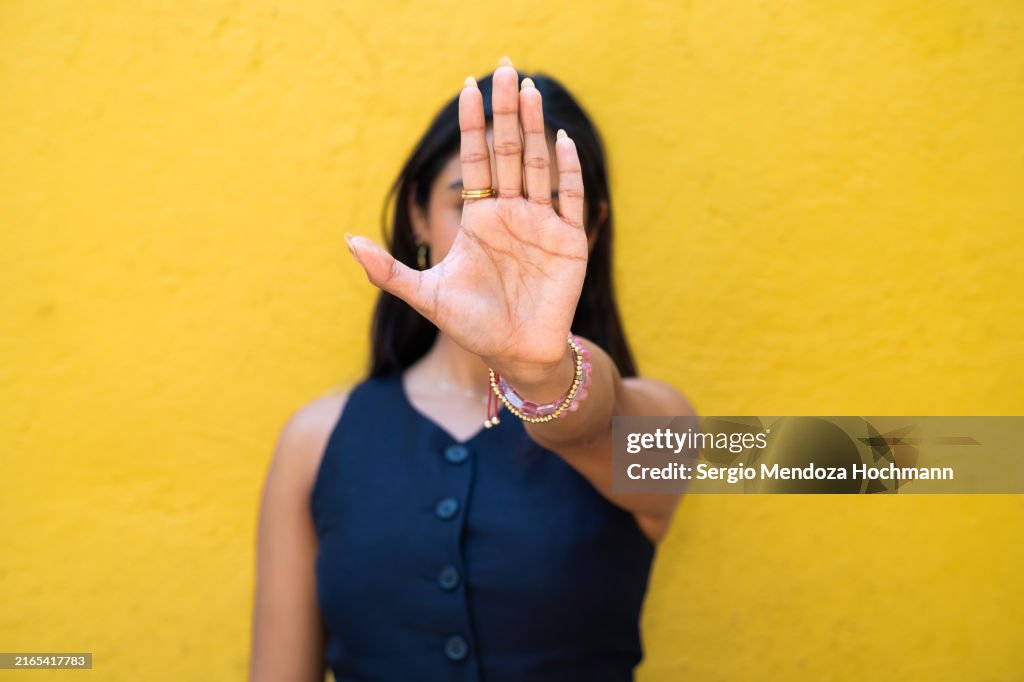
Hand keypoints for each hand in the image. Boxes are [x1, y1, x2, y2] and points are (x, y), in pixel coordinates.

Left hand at [345, 57, 588, 384]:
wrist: (515, 355)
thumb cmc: (473, 326)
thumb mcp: (426, 296)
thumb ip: (387, 271)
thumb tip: (346, 241)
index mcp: (480, 219)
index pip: (475, 161)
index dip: (472, 125)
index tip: (466, 87)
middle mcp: (511, 213)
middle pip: (507, 151)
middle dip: (506, 110)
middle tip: (503, 68)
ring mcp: (541, 224)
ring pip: (536, 165)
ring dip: (534, 127)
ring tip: (528, 88)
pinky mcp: (568, 241)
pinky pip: (569, 198)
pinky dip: (567, 171)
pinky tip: (560, 141)